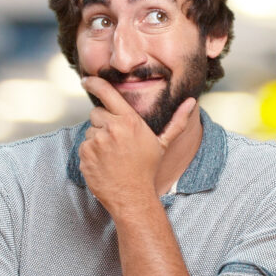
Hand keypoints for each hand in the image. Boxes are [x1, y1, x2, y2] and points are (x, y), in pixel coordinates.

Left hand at [78, 76, 194, 213]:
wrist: (133, 196)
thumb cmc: (148, 169)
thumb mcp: (163, 143)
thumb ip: (177, 121)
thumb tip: (191, 102)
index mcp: (130, 121)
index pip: (107, 93)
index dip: (95, 83)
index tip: (87, 80)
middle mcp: (112, 128)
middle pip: (96, 113)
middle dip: (103, 122)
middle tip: (116, 140)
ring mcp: (96, 141)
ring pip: (90, 130)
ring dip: (97, 139)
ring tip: (112, 154)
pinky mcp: (85, 154)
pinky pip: (84, 145)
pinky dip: (91, 153)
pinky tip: (104, 163)